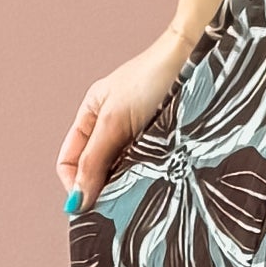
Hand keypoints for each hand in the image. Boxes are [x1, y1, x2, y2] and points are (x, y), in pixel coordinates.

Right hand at [58, 21, 203, 212]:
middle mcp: (111, 128)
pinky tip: (155, 182)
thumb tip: (75, 200)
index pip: (69, 162)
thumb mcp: (114, 122)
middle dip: (103, 189)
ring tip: (139, 193)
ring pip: (122, 173)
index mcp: (90, 116)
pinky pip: (147, 169)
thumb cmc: (151, 79)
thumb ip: (93, 161)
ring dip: (128, 186)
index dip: (75, 185)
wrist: (196, 59)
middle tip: (117, 207)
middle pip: (96, 171)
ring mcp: (137, 135)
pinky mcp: (162, 142)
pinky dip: (147, 178)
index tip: (88, 206)